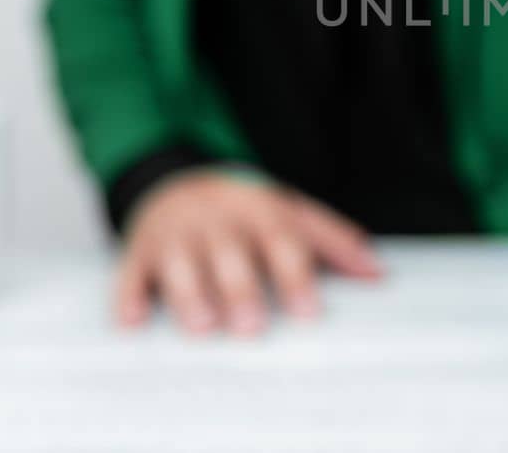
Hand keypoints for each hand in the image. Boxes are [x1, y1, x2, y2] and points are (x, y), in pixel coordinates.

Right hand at [114, 171, 380, 334]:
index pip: (281, 241)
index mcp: (258, 210)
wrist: (178, 180)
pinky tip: (132, 321)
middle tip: (252, 328)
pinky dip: (129, 295)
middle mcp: (216, 220)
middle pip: (230, 254)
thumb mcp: (292, 213)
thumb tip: (377, 272)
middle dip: (241, 290)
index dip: (295, 276)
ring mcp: (176, 233)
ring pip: (180, 263)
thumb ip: (334, 242)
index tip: (309, 311)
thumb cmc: (244, 210)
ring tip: (202, 327)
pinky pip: (130, 271)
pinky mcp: (140, 249)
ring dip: (190, 295)